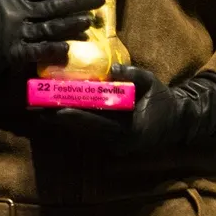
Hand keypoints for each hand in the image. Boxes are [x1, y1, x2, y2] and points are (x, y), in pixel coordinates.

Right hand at [0, 0, 103, 71]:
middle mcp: (19, 11)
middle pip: (55, 6)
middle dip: (79, 3)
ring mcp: (17, 32)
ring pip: (50, 27)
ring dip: (71, 25)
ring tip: (90, 21)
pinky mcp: (12, 52)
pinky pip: (36, 51)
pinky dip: (53, 50)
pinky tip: (68, 49)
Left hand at [46, 66, 215, 152]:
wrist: (176, 123)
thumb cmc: (163, 101)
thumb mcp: (152, 84)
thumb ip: (134, 75)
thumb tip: (112, 70)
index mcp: (131, 130)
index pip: (99, 123)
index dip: (78, 116)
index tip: (58, 109)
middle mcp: (120, 143)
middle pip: (86, 131)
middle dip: (62, 121)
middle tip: (39, 110)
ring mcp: (115, 146)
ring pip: (84, 134)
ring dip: (63, 124)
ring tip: (41, 112)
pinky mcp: (111, 144)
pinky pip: (90, 134)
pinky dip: (74, 124)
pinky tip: (56, 115)